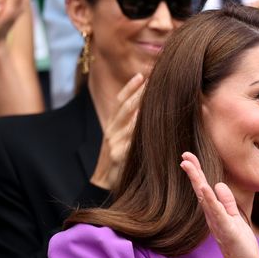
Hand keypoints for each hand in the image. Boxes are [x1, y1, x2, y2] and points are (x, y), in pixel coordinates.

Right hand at [90, 72, 144, 188]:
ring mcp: (113, 143)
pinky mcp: (117, 156)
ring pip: (128, 123)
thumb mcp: (120, 139)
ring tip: (154, 98)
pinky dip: (138, 134)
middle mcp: (111, 131)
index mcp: (112, 125)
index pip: (120, 102)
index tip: (141, 75)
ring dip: (141, 110)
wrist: (104, 182)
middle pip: (125, 108)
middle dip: (138, 93)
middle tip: (152, 81)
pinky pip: (130, 142)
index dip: (129, 88)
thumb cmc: (118, 160)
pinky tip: (148, 126)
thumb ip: (130, 125)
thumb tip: (145, 109)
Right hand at [180, 151, 258, 257]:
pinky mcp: (226, 228)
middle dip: (193, 172)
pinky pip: (216, 211)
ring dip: (197, 181)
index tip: (188, 157)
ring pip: (205, 197)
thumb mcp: (234, 217)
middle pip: (200, 189)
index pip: (204, 187)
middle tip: (184, 156)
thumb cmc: (240, 243)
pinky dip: (210, 199)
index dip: (197, 172)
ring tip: (189, 166)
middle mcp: (212, 214)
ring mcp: (217, 221)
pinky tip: (205, 187)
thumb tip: (218, 184)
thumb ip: (227, 201)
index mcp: (214, 210)